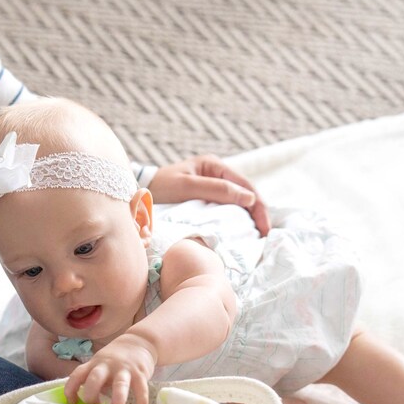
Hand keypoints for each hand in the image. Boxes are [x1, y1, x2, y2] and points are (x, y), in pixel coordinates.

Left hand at [63, 333, 156, 403]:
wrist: (139, 342)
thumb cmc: (115, 360)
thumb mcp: (100, 365)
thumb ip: (93, 381)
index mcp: (94, 364)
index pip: (77, 375)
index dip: (71, 389)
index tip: (72, 403)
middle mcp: (108, 365)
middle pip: (95, 379)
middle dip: (91, 396)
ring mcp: (125, 369)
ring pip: (120, 385)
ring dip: (117, 401)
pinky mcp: (140, 374)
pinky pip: (141, 391)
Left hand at [149, 155, 270, 235]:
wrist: (138, 193)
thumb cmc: (160, 187)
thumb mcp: (186, 187)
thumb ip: (216, 190)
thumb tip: (249, 198)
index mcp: (215, 165)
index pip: (245, 186)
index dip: (257, 206)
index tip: (264, 227)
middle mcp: (217, 174)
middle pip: (246, 194)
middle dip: (257, 214)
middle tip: (265, 236)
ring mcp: (213, 187)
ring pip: (239, 204)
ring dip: (249, 219)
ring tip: (258, 238)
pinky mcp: (207, 201)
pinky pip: (227, 211)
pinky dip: (236, 222)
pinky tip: (242, 234)